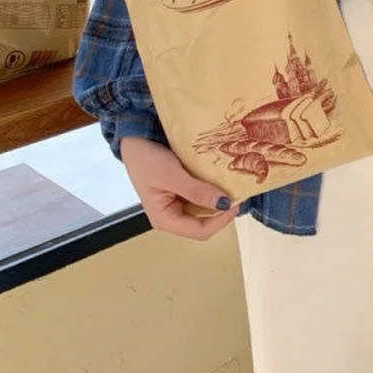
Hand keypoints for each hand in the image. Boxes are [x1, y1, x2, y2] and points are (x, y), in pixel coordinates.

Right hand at [121, 137, 238, 240]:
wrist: (134, 140)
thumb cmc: (146, 160)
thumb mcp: (172, 176)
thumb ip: (197, 192)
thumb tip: (224, 204)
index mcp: (165, 219)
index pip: (200, 231)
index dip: (221, 220)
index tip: (236, 201)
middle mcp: (172, 215)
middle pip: (204, 221)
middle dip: (221, 208)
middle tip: (238, 190)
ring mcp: (176, 203)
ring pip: (204, 207)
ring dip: (218, 197)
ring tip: (232, 183)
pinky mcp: (180, 191)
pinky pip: (200, 194)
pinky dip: (211, 188)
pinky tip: (220, 177)